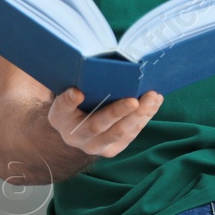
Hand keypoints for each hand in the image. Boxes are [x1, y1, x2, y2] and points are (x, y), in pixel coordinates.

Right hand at [48, 88, 163, 158]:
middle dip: (117, 112)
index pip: (62, 108)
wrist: (77, 130)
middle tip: (133, 101)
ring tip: (152, 97)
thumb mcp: (69, 91)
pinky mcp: (112, 150)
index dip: (69, 101)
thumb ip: (77, 81)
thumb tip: (94, 64)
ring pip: (119, 132)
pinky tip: (155, 102)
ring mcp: (94, 146)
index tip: (77, 92)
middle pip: (96, 125)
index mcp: (60, 117)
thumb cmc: (76, 102)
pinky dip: (145, 117)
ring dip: (139, 115)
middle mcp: (74, 136)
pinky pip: (131, 134)